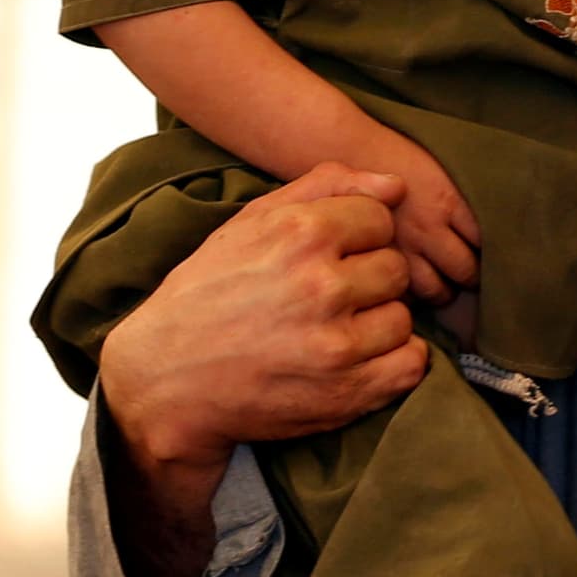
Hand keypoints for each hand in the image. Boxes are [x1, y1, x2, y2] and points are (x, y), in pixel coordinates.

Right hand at [98, 164, 434, 481]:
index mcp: (302, 233)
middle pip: (397, 268)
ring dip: (378, 325)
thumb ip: (324, 188)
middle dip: (369, 281)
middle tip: (330, 299)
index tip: (331, 257)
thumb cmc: (209, 294)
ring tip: (335, 331)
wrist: (166, 378)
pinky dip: (391, 364)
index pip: (381, 218)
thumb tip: (396, 185)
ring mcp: (338, 343)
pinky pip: (411, 364)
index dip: (359, 238)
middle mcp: (323, 285)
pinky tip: (355, 360)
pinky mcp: (347, 391)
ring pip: (404, 317)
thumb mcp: (250, 223)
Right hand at [365, 127, 482, 307]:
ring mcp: (401, 247)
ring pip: (437, 291)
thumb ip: (468, 202)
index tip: (497, 256)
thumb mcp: (445, 170)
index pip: (488, 243)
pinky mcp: (377, 260)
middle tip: (472, 275)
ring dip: (445, 291)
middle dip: (472, 277)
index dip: (495, 253)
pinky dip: (414, 295)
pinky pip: (404, 293)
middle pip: (466, 272)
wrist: (351, 151)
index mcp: (449, 201)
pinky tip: (416, 286)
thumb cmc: (405, 159)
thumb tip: (504, 229)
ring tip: (445, 284)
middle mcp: (427, 227)